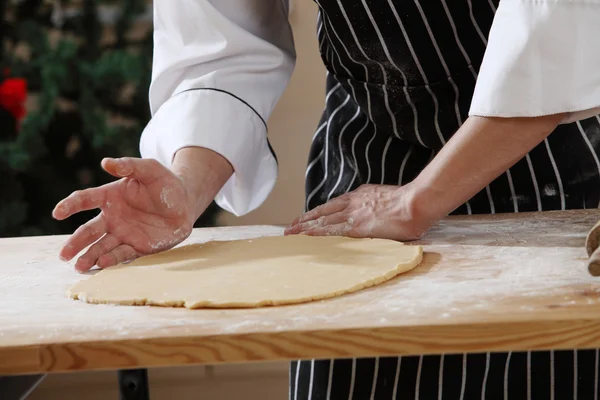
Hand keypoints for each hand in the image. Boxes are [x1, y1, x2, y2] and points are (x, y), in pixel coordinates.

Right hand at [53, 157, 194, 271]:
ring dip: (90, 256)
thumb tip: (105, 162)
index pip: (85, 200)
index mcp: (110, 196)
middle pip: (88, 231)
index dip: (70, 205)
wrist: (186, 203)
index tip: (58, 212)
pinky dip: (112, 260)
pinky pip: (122, 254)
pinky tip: (102, 264)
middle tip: (63, 255)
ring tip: (79, 265)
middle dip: (75, 242)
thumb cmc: (165, 184)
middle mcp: (113, 217)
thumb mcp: (150, 169)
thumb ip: (129, 165)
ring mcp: (124, 233)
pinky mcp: (138, 246)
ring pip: (101, 247)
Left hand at [284, 183, 431, 240]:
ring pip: (322, 221)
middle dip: (305, 220)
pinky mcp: (356, 227)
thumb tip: (377, 216)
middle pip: (323, 212)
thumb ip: (377, 207)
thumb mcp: (388, 199)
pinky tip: (305, 238)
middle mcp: (353, 203)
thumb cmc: (411, 204)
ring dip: (304, 227)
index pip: (334, 205)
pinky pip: (331, 231)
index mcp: (361, 195)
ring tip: (290, 234)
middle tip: (290, 227)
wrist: (416, 203)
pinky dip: (316, 234)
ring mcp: (354, 214)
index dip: (319, 212)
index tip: (308, 217)